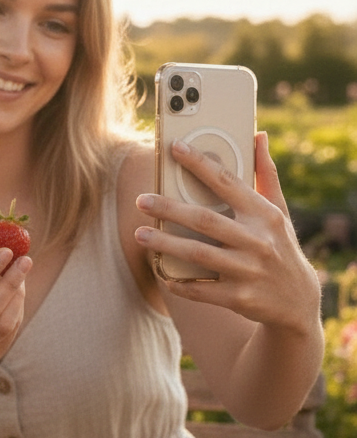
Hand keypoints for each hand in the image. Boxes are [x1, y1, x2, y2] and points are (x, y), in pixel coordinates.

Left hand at [135, 132, 319, 332]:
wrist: (298, 302)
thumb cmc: (280, 246)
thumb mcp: (279, 212)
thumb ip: (266, 175)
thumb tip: (259, 136)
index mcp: (265, 215)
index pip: (228, 182)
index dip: (200, 164)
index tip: (175, 148)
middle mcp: (258, 241)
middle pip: (204, 220)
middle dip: (169, 209)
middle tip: (140, 200)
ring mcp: (249, 270)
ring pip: (197, 253)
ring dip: (165, 243)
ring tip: (139, 235)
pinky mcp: (240, 298)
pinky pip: (200, 289)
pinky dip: (179, 282)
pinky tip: (161, 272)